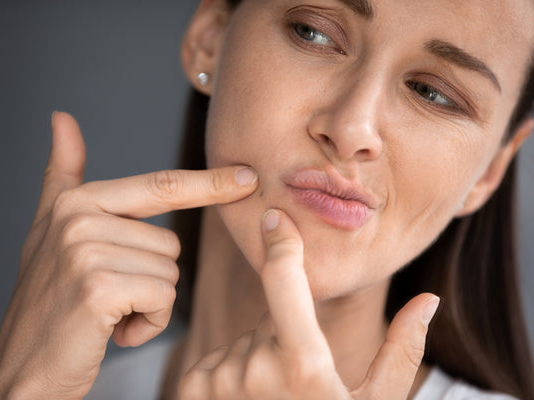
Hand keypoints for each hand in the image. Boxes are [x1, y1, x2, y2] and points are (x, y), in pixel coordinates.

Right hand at [0, 112, 258, 399]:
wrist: (23, 369)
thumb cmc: (47, 304)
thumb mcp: (49, 232)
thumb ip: (62, 176)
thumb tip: (62, 119)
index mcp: (77, 202)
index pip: (161, 186)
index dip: (208, 183)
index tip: (249, 178)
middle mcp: (79, 218)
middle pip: (171, 244)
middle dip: (150, 280)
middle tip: (108, 298)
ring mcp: (87, 250)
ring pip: (170, 274)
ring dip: (148, 305)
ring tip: (107, 314)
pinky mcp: (98, 286)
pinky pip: (164, 299)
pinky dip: (147, 324)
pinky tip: (111, 331)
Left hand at [178, 209, 439, 399]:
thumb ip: (402, 350)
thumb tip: (428, 300)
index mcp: (304, 366)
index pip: (285, 282)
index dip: (282, 245)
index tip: (276, 220)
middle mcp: (254, 370)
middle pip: (270, 320)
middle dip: (284, 336)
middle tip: (298, 380)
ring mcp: (220, 381)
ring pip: (244, 342)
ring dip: (258, 358)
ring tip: (275, 399)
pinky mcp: (193, 389)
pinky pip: (216, 357)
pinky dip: (230, 372)